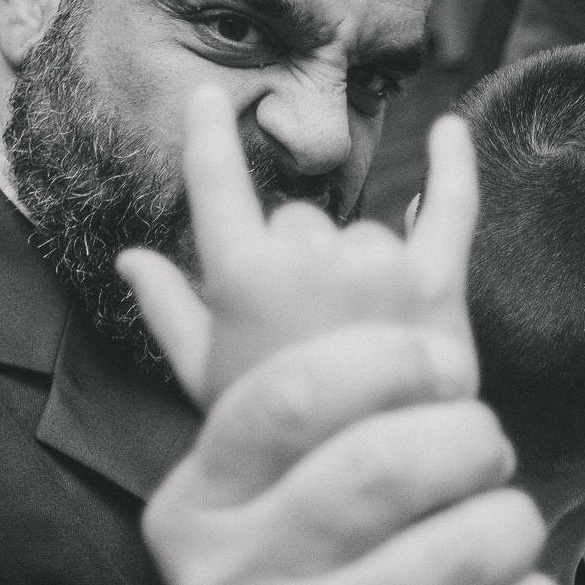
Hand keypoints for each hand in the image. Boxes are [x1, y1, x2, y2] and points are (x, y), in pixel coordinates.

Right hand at [118, 84, 478, 407]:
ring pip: (363, 230)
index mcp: (243, 277)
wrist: (364, 485)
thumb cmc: (276, 439)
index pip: (218, 185)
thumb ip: (169, 311)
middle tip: (309, 334)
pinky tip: (455, 129)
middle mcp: (309, 261)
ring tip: (360, 341)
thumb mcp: (208, 380)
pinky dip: (455, 168)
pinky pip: (450, 208)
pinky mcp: (435, 284)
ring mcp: (374, 269)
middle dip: (302, 263)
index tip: (207, 99)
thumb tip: (130, 257)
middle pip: (300, 219)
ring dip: (361, 269)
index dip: (207, 137)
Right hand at [127, 86, 562, 584]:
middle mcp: (227, 581)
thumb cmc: (285, 570)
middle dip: (464, 437)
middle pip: (378, 470)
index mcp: (194, 504)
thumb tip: (142, 254)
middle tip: (488, 437)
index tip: (439, 355)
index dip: (383, 358)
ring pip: (448, 557)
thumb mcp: (240, 487)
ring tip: (512, 513)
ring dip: (507, 521)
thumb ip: (216, 371)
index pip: (288, 398)